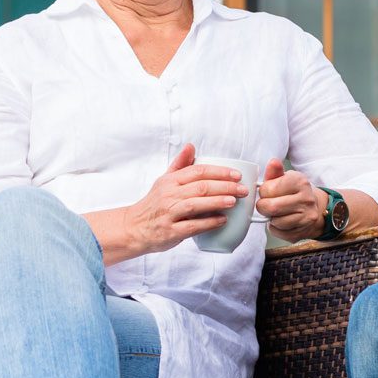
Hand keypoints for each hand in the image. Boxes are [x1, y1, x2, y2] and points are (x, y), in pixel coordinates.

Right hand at [120, 143, 250, 255]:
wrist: (134, 228)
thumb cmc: (154, 204)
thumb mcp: (163, 181)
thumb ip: (179, 164)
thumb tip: (191, 146)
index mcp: (170, 181)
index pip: (198, 171)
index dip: (219, 172)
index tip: (236, 175)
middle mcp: (169, 195)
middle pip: (201, 187)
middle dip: (225, 186)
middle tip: (242, 189)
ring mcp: (169, 214)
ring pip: (196, 205)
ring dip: (218, 202)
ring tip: (234, 201)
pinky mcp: (171, 232)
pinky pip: (193, 226)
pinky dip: (209, 223)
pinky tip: (222, 220)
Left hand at [255, 158, 324, 241]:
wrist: (315, 209)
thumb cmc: (295, 192)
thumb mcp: (286, 178)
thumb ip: (275, 172)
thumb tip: (273, 163)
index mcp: (300, 182)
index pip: (268, 189)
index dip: (263, 192)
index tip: (268, 192)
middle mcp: (306, 199)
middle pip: (271, 207)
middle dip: (263, 206)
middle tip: (267, 204)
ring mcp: (306, 217)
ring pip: (275, 221)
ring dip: (270, 218)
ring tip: (277, 212)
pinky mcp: (302, 232)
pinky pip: (278, 232)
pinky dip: (276, 228)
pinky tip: (282, 221)